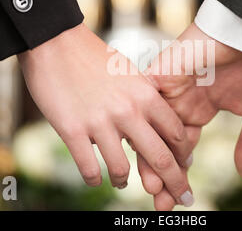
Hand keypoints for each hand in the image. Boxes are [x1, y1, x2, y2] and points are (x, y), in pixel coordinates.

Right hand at [17, 23, 194, 205]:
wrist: (56, 42)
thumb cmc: (94, 57)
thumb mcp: (129, 74)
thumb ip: (144, 99)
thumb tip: (152, 125)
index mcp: (146, 94)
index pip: (175, 133)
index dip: (183, 154)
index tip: (185, 166)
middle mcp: (128, 111)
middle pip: (160, 157)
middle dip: (175, 183)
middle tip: (183, 198)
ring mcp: (100, 122)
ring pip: (122, 170)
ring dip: (124, 181)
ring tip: (123, 182)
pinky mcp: (72, 130)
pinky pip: (90, 169)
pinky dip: (95, 179)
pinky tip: (96, 178)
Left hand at [138, 23, 241, 209]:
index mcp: (199, 111)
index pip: (181, 150)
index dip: (179, 174)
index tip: (178, 200)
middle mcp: (179, 103)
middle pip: (161, 144)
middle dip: (161, 174)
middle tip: (160, 202)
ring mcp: (168, 90)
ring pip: (149, 128)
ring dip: (149, 156)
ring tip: (150, 186)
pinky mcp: (160, 74)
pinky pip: (143, 103)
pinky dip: (139, 124)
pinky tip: (133, 148)